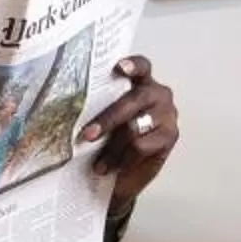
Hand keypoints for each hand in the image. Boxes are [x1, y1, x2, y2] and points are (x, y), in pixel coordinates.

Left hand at [79, 56, 178, 205]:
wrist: (123, 176)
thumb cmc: (110, 141)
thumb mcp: (103, 120)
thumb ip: (98, 107)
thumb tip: (70, 106)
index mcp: (139, 82)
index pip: (141, 67)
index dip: (132, 65)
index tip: (119, 68)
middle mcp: (156, 94)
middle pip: (133, 101)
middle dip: (107, 119)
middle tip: (88, 134)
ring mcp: (166, 114)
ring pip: (134, 127)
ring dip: (112, 148)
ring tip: (98, 163)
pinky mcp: (170, 136)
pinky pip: (141, 146)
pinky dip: (124, 159)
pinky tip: (113, 167)